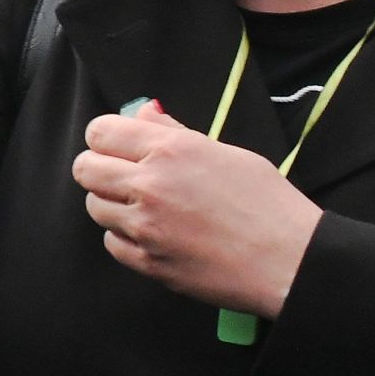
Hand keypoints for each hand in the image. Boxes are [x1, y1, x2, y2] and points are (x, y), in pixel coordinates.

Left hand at [73, 102, 323, 320]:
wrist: (289, 261)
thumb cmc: (268, 204)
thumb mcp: (227, 153)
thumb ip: (175, 133)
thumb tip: (142, 114)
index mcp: (171, 150)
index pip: (100, 132)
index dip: (106, 138)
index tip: (117, 147)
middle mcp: (150, 185)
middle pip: (85, 169)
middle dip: (99, 169)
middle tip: (122, 176)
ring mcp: (145, 226)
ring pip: (94, 207)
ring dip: (112, 204)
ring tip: (146, 208)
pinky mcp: (147, 262)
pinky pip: (112, 243)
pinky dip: (125, 238)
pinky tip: (153, 234)